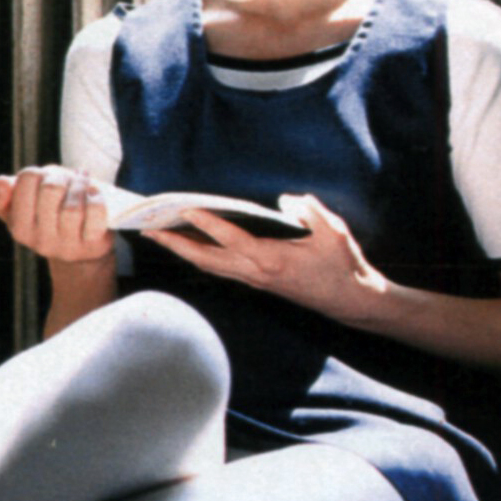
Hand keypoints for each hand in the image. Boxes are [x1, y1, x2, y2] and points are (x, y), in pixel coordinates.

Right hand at [0, 166, 113, 263]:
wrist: (81, 249)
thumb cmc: (48, 217)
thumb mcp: (21, 206)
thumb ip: (1, 193)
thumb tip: (2, 183)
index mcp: (19, 226)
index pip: (27, 180)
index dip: (40, 173)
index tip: (47, 178)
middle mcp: (40, 240)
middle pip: (51, 189)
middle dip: (62, 177)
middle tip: (69, 179)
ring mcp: (66, 245)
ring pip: (72, 206)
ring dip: (81, 186)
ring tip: (84, 183)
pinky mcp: (91, 244)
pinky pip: (95, 213)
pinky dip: (96, 198)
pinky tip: (94, 194)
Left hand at [142, 194, 386, 323]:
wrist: (350, 299)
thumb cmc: (342, 265)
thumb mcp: (332, 231)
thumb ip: (307, 211)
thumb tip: (285, 201)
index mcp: (272, 260)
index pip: (233, 240)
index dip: (209, 224)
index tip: (188, 209)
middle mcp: (257, 273)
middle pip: (207, 260)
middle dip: (177, 244)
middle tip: (150, 228)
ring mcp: (256, 281)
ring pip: (211, 267)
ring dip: (184, 252)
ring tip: (161, 234)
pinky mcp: (259, 282)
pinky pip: (222, 269)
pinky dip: (202, 257)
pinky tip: (193, 246)